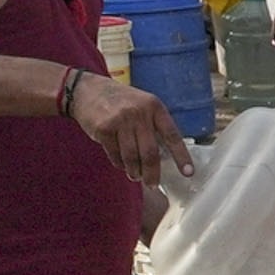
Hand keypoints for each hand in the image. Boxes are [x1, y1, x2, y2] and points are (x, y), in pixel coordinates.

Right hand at [71, 71, 191, 185]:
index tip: (188, 173)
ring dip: (134, 171)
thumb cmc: (119, 101)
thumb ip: (154, 125)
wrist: (86, 90)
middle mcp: (139, 112)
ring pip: (132, 157)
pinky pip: (115, 155)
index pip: (172, 135)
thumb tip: (166, 156)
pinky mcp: (104, 128)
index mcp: (154, 106)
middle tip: (152, 184)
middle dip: (152, 173)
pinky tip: (121, 164)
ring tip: (135, 176)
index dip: (181, 156)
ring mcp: (120, 120)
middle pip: (150, 152)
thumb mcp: (142, 104)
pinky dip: (119, 163)